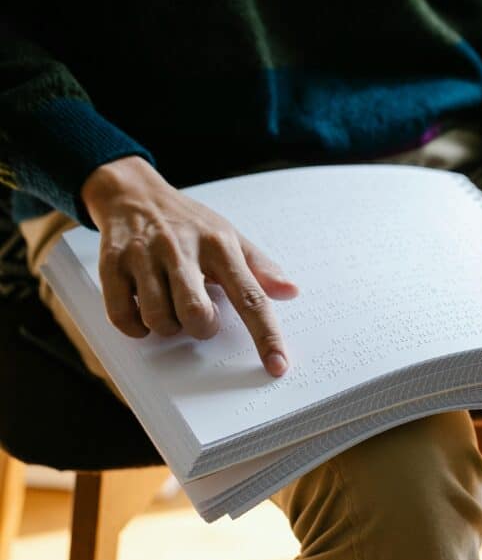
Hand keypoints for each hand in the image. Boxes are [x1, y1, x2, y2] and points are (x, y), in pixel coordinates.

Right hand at [81, 156, 298, 376]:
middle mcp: (181, 249)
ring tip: (170, 306)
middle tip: (199, 313)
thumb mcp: (230, 237)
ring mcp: (144, 256)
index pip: (250, 297)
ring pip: (158, 318)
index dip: (266, 335)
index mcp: (219, 245)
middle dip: (202, 328)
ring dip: (168, 326)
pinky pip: (122, 316)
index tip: (278, 365)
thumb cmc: (190, 223)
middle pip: (197, 314)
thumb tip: (290, 292)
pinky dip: (136, 326)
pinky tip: (143, 311)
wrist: (134, 194)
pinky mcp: (112, 264)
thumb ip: (260, 268)